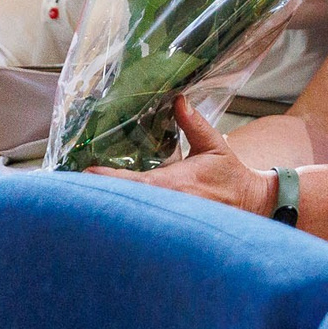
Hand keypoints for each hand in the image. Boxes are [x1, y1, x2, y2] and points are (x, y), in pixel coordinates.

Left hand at [93, 96, 273, 214]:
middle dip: (102, 196)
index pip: (134, 181)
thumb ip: (194, 125)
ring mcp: (170, 219)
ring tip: (84, 202)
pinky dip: (130, 219)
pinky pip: (146, 225)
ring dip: (113, 209)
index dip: (108, 178)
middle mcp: (168, 204)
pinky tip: (112, 214)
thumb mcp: (215, 146)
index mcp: (174, 183)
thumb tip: (178, 100)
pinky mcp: (172, 228)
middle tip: (73, 189)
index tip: (86, 172)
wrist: (254, 204)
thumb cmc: (231, 176)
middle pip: (125, 203)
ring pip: (134, 216)